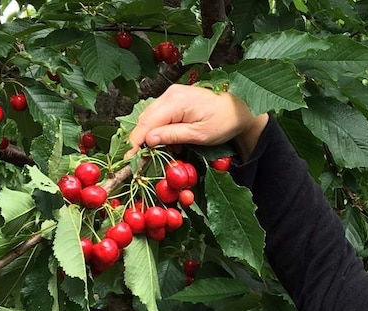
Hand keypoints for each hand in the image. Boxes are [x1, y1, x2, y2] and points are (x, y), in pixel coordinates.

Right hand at [126, 84, 268, 159]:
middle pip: (145, 118)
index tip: (129, 158)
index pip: (147, 122)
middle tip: (138, 159)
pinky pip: (160, 114)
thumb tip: (148, 140)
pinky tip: (168, 142)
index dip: (136, 141)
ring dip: (151, 135)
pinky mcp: (175, 98)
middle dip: (140, 139)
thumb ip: (173, 135)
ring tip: (158, 152)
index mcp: (176, 101)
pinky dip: (160, 129)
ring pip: (151, 117)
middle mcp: (170, 94)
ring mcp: (172, 94)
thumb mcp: (199, 134)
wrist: (239, 109)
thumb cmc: (223, 122)